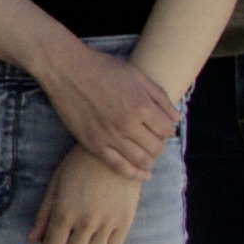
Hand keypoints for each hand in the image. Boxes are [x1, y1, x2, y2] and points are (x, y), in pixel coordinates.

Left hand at [32, 144, 143, 243]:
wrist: (113, 152)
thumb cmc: (78, 167)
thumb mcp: (55, 186)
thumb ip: (43, 216)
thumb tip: (32, 241)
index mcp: (64, 213)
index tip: (54, 238)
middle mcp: (86, 222)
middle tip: (70, 238)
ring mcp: (107, 223)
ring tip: (86, 236)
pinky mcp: (126, 221)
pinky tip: (101, 232)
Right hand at [34, 39, 180, 176]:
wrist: (66, 69)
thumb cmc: (102, 68)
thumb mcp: (137, 75)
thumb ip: (160, 97)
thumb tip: (176, 118)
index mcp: (142, 106)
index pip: (167, 130)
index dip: (167, 129)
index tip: (161, 127)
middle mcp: (128, 124)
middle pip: (156, 147)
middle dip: (159, 145)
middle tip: (153, 139)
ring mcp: (109, 136)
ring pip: (140, 160)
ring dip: (149, 160)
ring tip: (148, 157)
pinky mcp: (93, 144)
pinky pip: (118, 166)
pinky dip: (133, 174)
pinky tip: (142, 175)